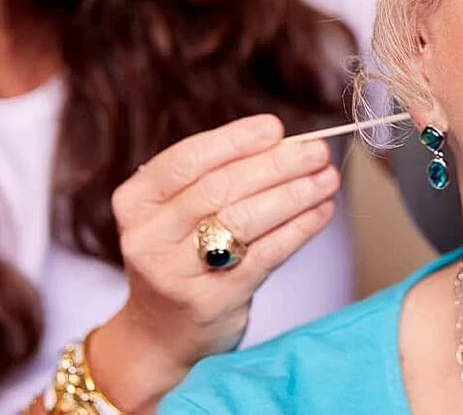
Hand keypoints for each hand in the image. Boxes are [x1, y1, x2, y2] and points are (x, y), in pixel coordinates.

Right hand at [92, 114, 341, 408]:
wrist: (161, 335)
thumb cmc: (180, 256)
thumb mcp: (176, 213)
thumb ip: (216, 177)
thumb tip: (285, 143)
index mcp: (135, 201)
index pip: (187, 159)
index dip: (234, 140)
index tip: (275, 128)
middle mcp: (148, 236)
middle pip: (219, 187)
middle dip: (276, 165)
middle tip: (317, 151)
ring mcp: (176, 272)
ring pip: (244, 219)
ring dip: (294, 194)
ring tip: (327, 179)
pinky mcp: (211, 300)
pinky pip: (265, 255)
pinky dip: (299, 229)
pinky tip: (322, 212)